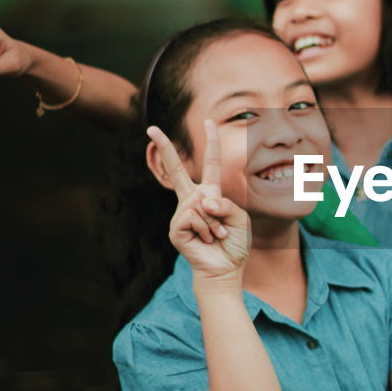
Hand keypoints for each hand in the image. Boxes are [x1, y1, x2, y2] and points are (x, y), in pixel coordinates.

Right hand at [148, 120, 249, 282]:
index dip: (212, 143)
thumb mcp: (239, 218)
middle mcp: (193, 200)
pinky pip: (194, 217)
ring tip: (217, 235)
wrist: (225, 269)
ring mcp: (181, 214)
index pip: (211, 164)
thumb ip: (225, 203)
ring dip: (215, 222)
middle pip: (176, 170)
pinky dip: (207, 229)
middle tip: (151, 128)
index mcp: (210, 194)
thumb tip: (202, 201)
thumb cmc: (234, 244)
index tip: (208, 121)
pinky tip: (206, 241)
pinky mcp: (176, 228)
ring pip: (200, 203)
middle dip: (164, 147)